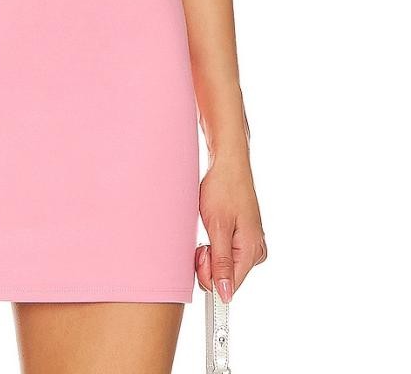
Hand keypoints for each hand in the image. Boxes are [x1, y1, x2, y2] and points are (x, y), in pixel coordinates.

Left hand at [195, 155, 267, 300]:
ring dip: (210, 253)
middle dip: (208, 263)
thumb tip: (226, 294)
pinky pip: (226, 254)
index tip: (202, 254)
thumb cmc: (223, 189)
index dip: (210, 275)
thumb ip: (221, 263)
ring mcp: (251, 244)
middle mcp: (256, 251)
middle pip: (226, 277)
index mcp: (252, 251)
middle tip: (203, 238)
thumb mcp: (217, 227)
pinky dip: (215, 245)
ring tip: (209, 229)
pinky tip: (213, 228)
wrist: (228, 163)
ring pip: (224, 265)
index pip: (229, 286)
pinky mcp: (244, 238)